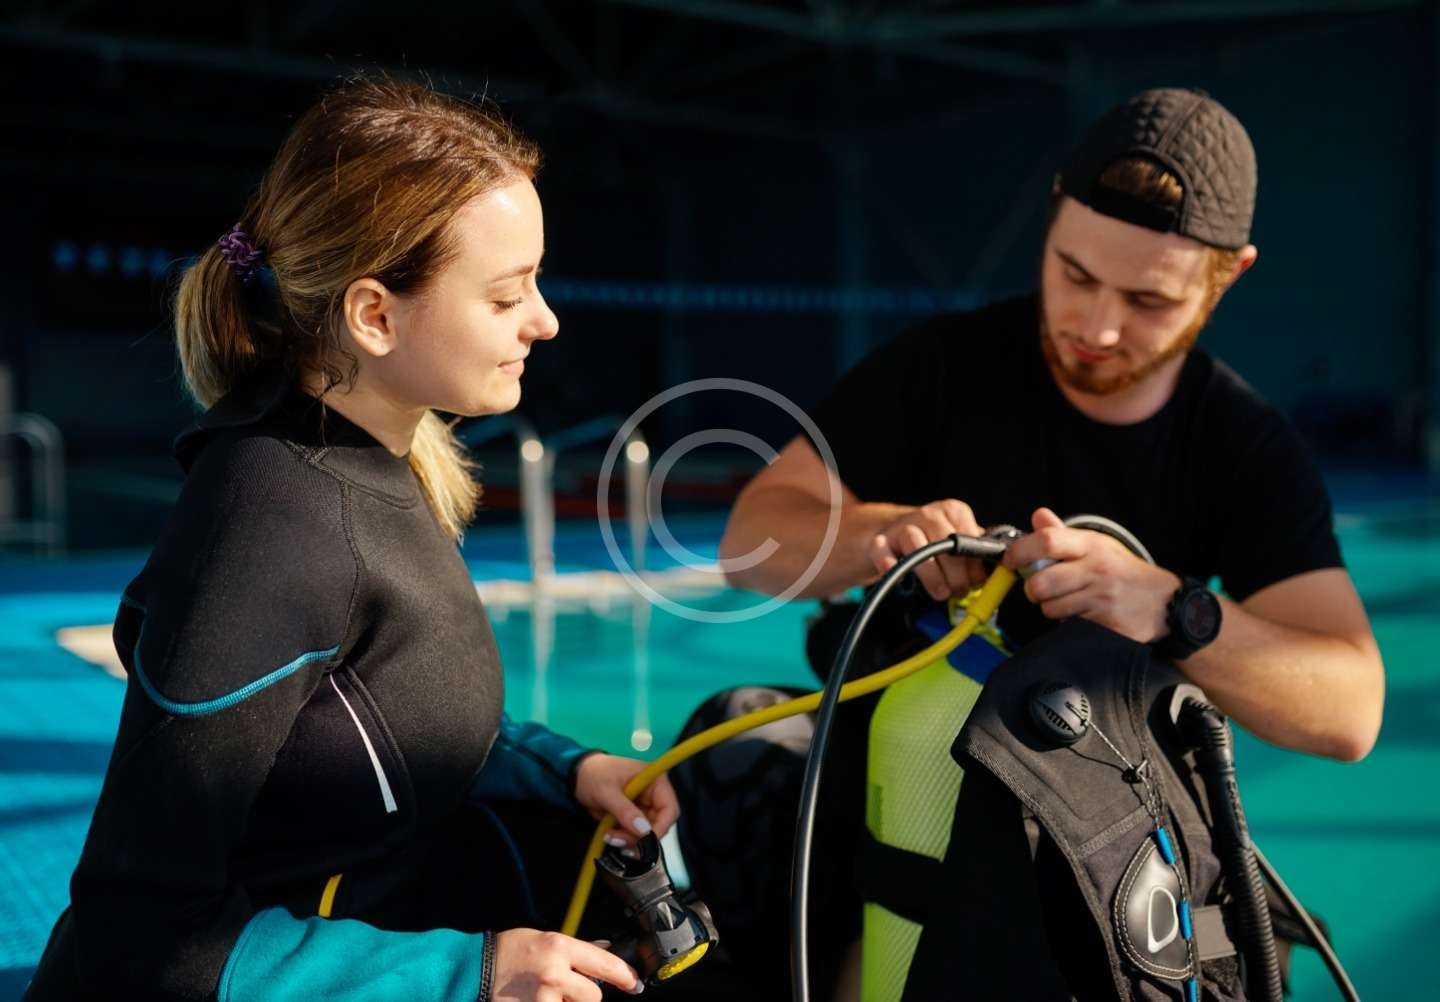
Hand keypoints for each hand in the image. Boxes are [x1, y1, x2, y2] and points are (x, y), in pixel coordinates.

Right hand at [491, 929, 642, 1000]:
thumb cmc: (509, 951)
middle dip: (585, 995)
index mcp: (559, 948)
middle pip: (594, 996)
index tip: (634, 984)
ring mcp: (542, 999)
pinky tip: (536, 999)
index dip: (626, 976)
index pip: (605, 963)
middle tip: (566, 989)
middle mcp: (554, 974)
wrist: (473, 970)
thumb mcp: (545, 939)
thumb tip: (605, 945)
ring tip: (546, 994)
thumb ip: (577, 947)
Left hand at [573, 754, 678, 848]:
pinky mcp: (633, 817)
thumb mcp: (607, 791)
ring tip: (609, 836)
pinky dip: (624, 839)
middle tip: (618, 840)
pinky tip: (609, 835)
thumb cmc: (594, 774)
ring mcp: (643, 807)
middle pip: (659, 824)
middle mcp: (653, 795)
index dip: (661, 827)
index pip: (669, 808)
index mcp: (654, 781)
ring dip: (629, 840)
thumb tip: (644, 831)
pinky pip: (634, 834)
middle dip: (640, 837)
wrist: (577, 775)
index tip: (644, 842)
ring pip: (646, 833)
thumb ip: (625, 810)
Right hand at [870, 499, 986, 600]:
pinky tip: (899, 577)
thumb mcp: (959, 540)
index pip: (969, 537)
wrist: (893, 532)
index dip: (975, 564)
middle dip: (956, 574)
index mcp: (953, 511)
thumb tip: (1004, 567)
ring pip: (916, 545)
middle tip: (959, 592)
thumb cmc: (933, 541)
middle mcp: (928, 514)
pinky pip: (882, 551)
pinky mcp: (880, 541)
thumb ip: (979, 551)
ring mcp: (902, 526)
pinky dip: (889, 564)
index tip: (977, 582)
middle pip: (945, 542)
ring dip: (931, 574)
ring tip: (940, 592)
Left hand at [1002, 508, 1179, 642]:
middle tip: (1040, 589)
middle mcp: (1096, 568)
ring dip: (1051, 608)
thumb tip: (1036, 515)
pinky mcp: (1107, 621)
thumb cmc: (1122, 571)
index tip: (1010, 560)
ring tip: (1068, 601)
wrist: (1165, 601)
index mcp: (1090, 545)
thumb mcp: (1097, 546)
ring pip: (1050, 607)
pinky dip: (1068, 622)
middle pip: (1041, 582)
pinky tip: (1083, 614)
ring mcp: (1102, 596)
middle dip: (1032, 590)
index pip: (1047, 541)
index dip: (1020, 551)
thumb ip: (1063, 534)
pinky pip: (1068, 624)